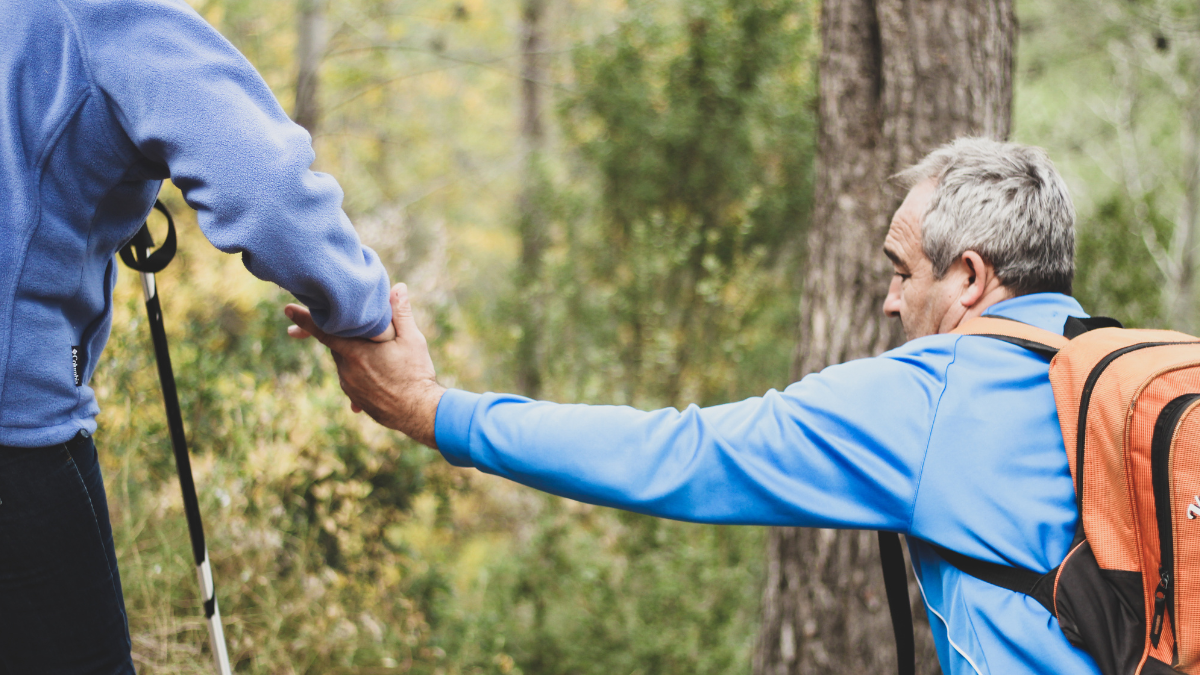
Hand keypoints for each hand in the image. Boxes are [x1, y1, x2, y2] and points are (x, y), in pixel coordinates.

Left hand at [284, 283, 445, 446]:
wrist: (419, 412)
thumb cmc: (417, 374)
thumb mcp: (412, 340)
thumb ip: (400, 313)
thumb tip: (398, 287)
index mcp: (356, 352)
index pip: (324, 330)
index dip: (305, 318)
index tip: (287, 309)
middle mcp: (347, 369)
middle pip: (337, 344)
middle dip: (344, 335)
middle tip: (359, 331)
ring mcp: (350, 386)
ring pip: (345, 362)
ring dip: (356, 355)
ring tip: (379, 357)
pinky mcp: (356, 399)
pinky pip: (352, 380)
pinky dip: (361, 373)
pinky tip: (377, 376)